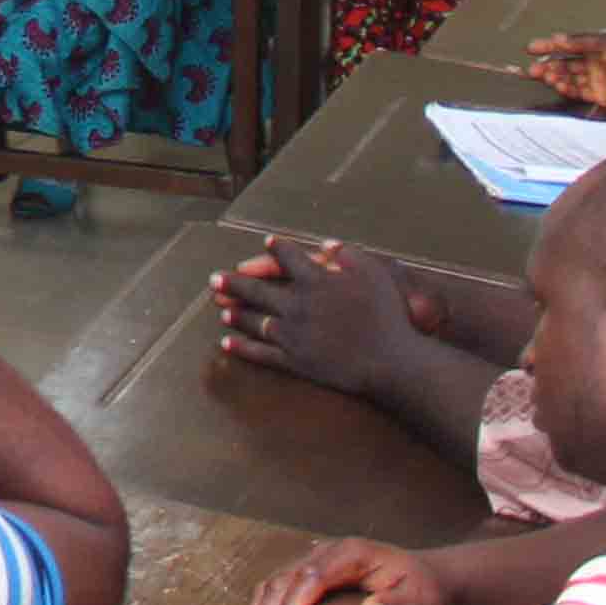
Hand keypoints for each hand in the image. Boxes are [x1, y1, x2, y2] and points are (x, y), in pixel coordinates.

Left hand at [212, 237, 435, 393]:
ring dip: (235, 313)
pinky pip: (260, 353)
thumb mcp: (374, 273)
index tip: (266, 243)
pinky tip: (226, 342)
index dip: (277, 248)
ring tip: (221, 309)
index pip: (288, 258)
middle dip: (233, 282)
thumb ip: (348, 255)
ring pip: (254, 321)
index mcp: (314, 281)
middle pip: (256, 290)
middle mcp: (296, 305)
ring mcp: (292, 334)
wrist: (391, 361)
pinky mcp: (294, 361)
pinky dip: (241, 346)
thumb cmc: (387, 315)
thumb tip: (327, 244)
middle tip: (214, 279)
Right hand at [244, 536, 453, 604]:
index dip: (296, 602)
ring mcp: (312, 564)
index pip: (315, 575)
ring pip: (271, 589)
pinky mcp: (305, 581)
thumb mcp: (422, 602)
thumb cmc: (423, 593)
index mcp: (353, 553)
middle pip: (284, 581)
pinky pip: (273, 596)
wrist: (424, 581)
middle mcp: (325, 553)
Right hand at [522, 30, 605, 119]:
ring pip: (569, 78)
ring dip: (556, 77)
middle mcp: (594, 63)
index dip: (548, 46)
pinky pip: (578, 92)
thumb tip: (556, 38)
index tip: (529, 48)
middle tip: (532, 69)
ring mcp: (596, 80)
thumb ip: (580, 43)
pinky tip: (559, 86)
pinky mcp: (600, 96)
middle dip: (548, 65)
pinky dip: (567, 89)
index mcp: (596, 47)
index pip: (567, 46)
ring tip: (546, 77)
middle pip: (565, 64)